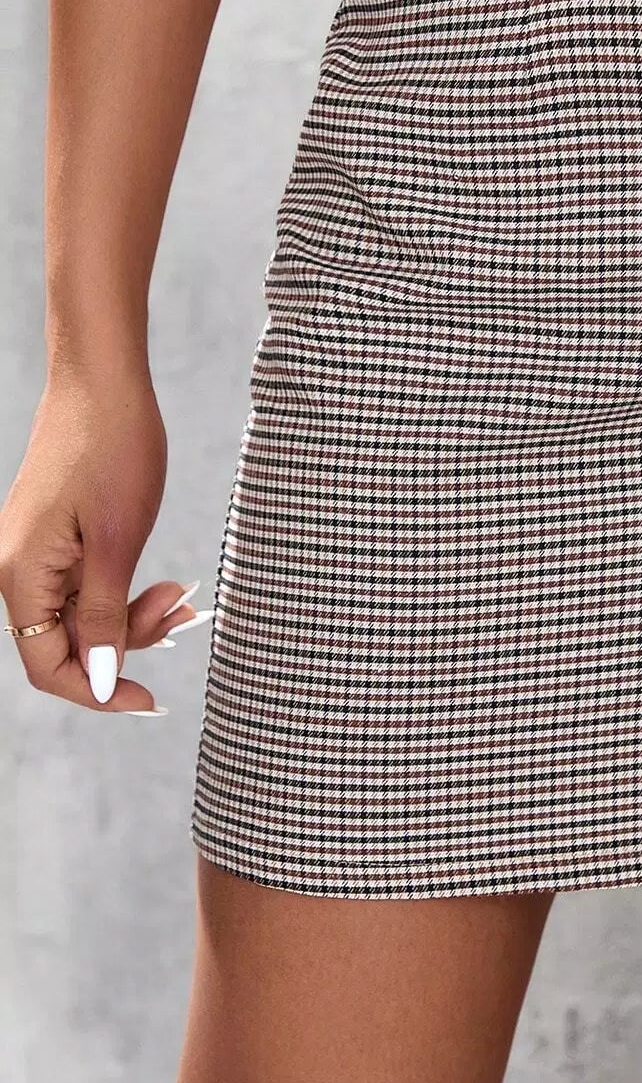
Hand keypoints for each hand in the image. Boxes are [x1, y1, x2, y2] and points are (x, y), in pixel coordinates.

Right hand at [0, 373, 199, 712]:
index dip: (99, 692)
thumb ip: (104, 616)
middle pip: (67, 645)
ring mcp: (35, 553)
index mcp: (22, 575)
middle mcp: (17, 570)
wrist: (102, 381)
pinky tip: (165, 585)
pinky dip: (126, 593)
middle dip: (129, 644)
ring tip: (182, 595)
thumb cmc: (112, 450)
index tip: (151, 700)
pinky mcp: (56, 539)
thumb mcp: (117, 541)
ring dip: (134, 618)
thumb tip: (102, 679)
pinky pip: (87, 587)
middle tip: (183, 614)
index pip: (49, 666)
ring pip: (83, 617)